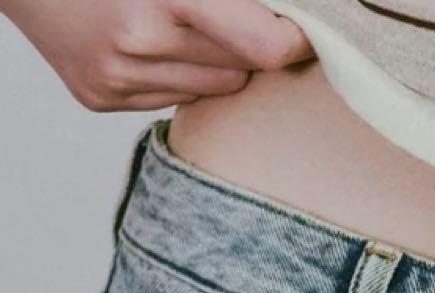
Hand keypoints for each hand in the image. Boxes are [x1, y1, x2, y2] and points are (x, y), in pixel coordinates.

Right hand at [1, 0, 313, 110]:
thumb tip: (284, 20)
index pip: (264, 45)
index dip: (292, 43)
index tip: (304, 37)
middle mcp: (139, 40)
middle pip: (240, 70)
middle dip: (249, 48)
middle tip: (236, 23)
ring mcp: (115, 76)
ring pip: (211, 91)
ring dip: (215, 66)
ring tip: (186, 29)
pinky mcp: (99, 97)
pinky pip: (170, 100)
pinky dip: (173, 75)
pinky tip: (148, 45)